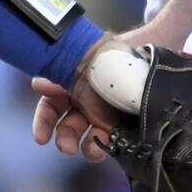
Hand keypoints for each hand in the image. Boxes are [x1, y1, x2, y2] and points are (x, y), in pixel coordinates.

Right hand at [31, 30, 156, 161]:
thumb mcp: (87, 53)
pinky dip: (108, 144)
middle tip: (67, 147)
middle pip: (68, 126)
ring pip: (89, 136)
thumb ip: (62, 70)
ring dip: (87, 147)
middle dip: (65, 138)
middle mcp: (85, 103)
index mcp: (70, 85)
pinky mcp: (125, 122)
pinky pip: (113, 138)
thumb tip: (38, 85)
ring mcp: (105, 114)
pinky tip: (109, 145)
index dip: (44, 123)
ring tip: (92, 150)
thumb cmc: (117, 46)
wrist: (153, 42)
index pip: (51, 108)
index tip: (41, 138)